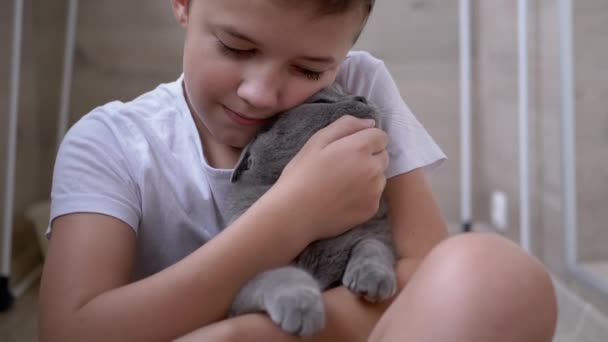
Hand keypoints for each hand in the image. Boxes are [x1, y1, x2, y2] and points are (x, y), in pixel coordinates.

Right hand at [269, 115, 388, 241]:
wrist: (295, 214)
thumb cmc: (301, 174)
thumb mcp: (317, 141)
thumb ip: (346, 125)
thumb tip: (370, 122)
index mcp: (360, 148)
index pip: (381, 136)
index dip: (365, 140)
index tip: (348, 149)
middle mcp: (373, 169)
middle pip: (383, 156)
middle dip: (369, 157)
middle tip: (343, 166)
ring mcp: (375, 191)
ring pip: (380, 176)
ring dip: (368, 176)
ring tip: (342, 184)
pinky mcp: (371, 209)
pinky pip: (374, 195)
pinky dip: (364, 195)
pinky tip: (344, 198)